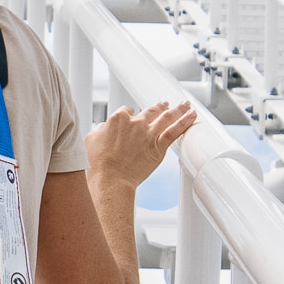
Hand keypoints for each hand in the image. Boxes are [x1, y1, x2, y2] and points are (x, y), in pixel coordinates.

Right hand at [84, 99, 202, 201]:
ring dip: (177, 109)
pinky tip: (192, 116)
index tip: (134, 118)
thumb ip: (101, 130)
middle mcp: (135, 123)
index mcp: (118, 119)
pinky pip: (174, 131)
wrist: (111, 178)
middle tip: (164, 104)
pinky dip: (184, 122)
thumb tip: (105, 127)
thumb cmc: (99, 164)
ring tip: (184, 105)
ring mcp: (149, 133)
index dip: (131, 115)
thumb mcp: (91, 140)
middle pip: (150, 110)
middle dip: (158, 107)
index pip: (127, 110)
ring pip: (166, 117)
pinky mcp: (158, 146)